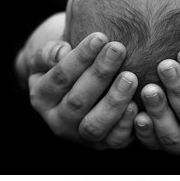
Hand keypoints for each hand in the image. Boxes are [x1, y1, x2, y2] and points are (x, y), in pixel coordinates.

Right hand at [27, 33, 138, 149]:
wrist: (76, 88)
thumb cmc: (66, 65)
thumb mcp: (49, 57)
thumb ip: (50, 52)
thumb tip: (62, 51)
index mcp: (42, 97)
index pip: (60, 77)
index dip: (80, 58)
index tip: (100, 37)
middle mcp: (58, 121)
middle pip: (78, 101)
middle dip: (100, 74)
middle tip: (118, 49)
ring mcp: (80, 135)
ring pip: (95, 125)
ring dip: (114, 101)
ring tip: (130, 77)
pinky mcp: (103, 144)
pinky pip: (114, 139)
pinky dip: (126, 125)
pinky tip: (137, 105)